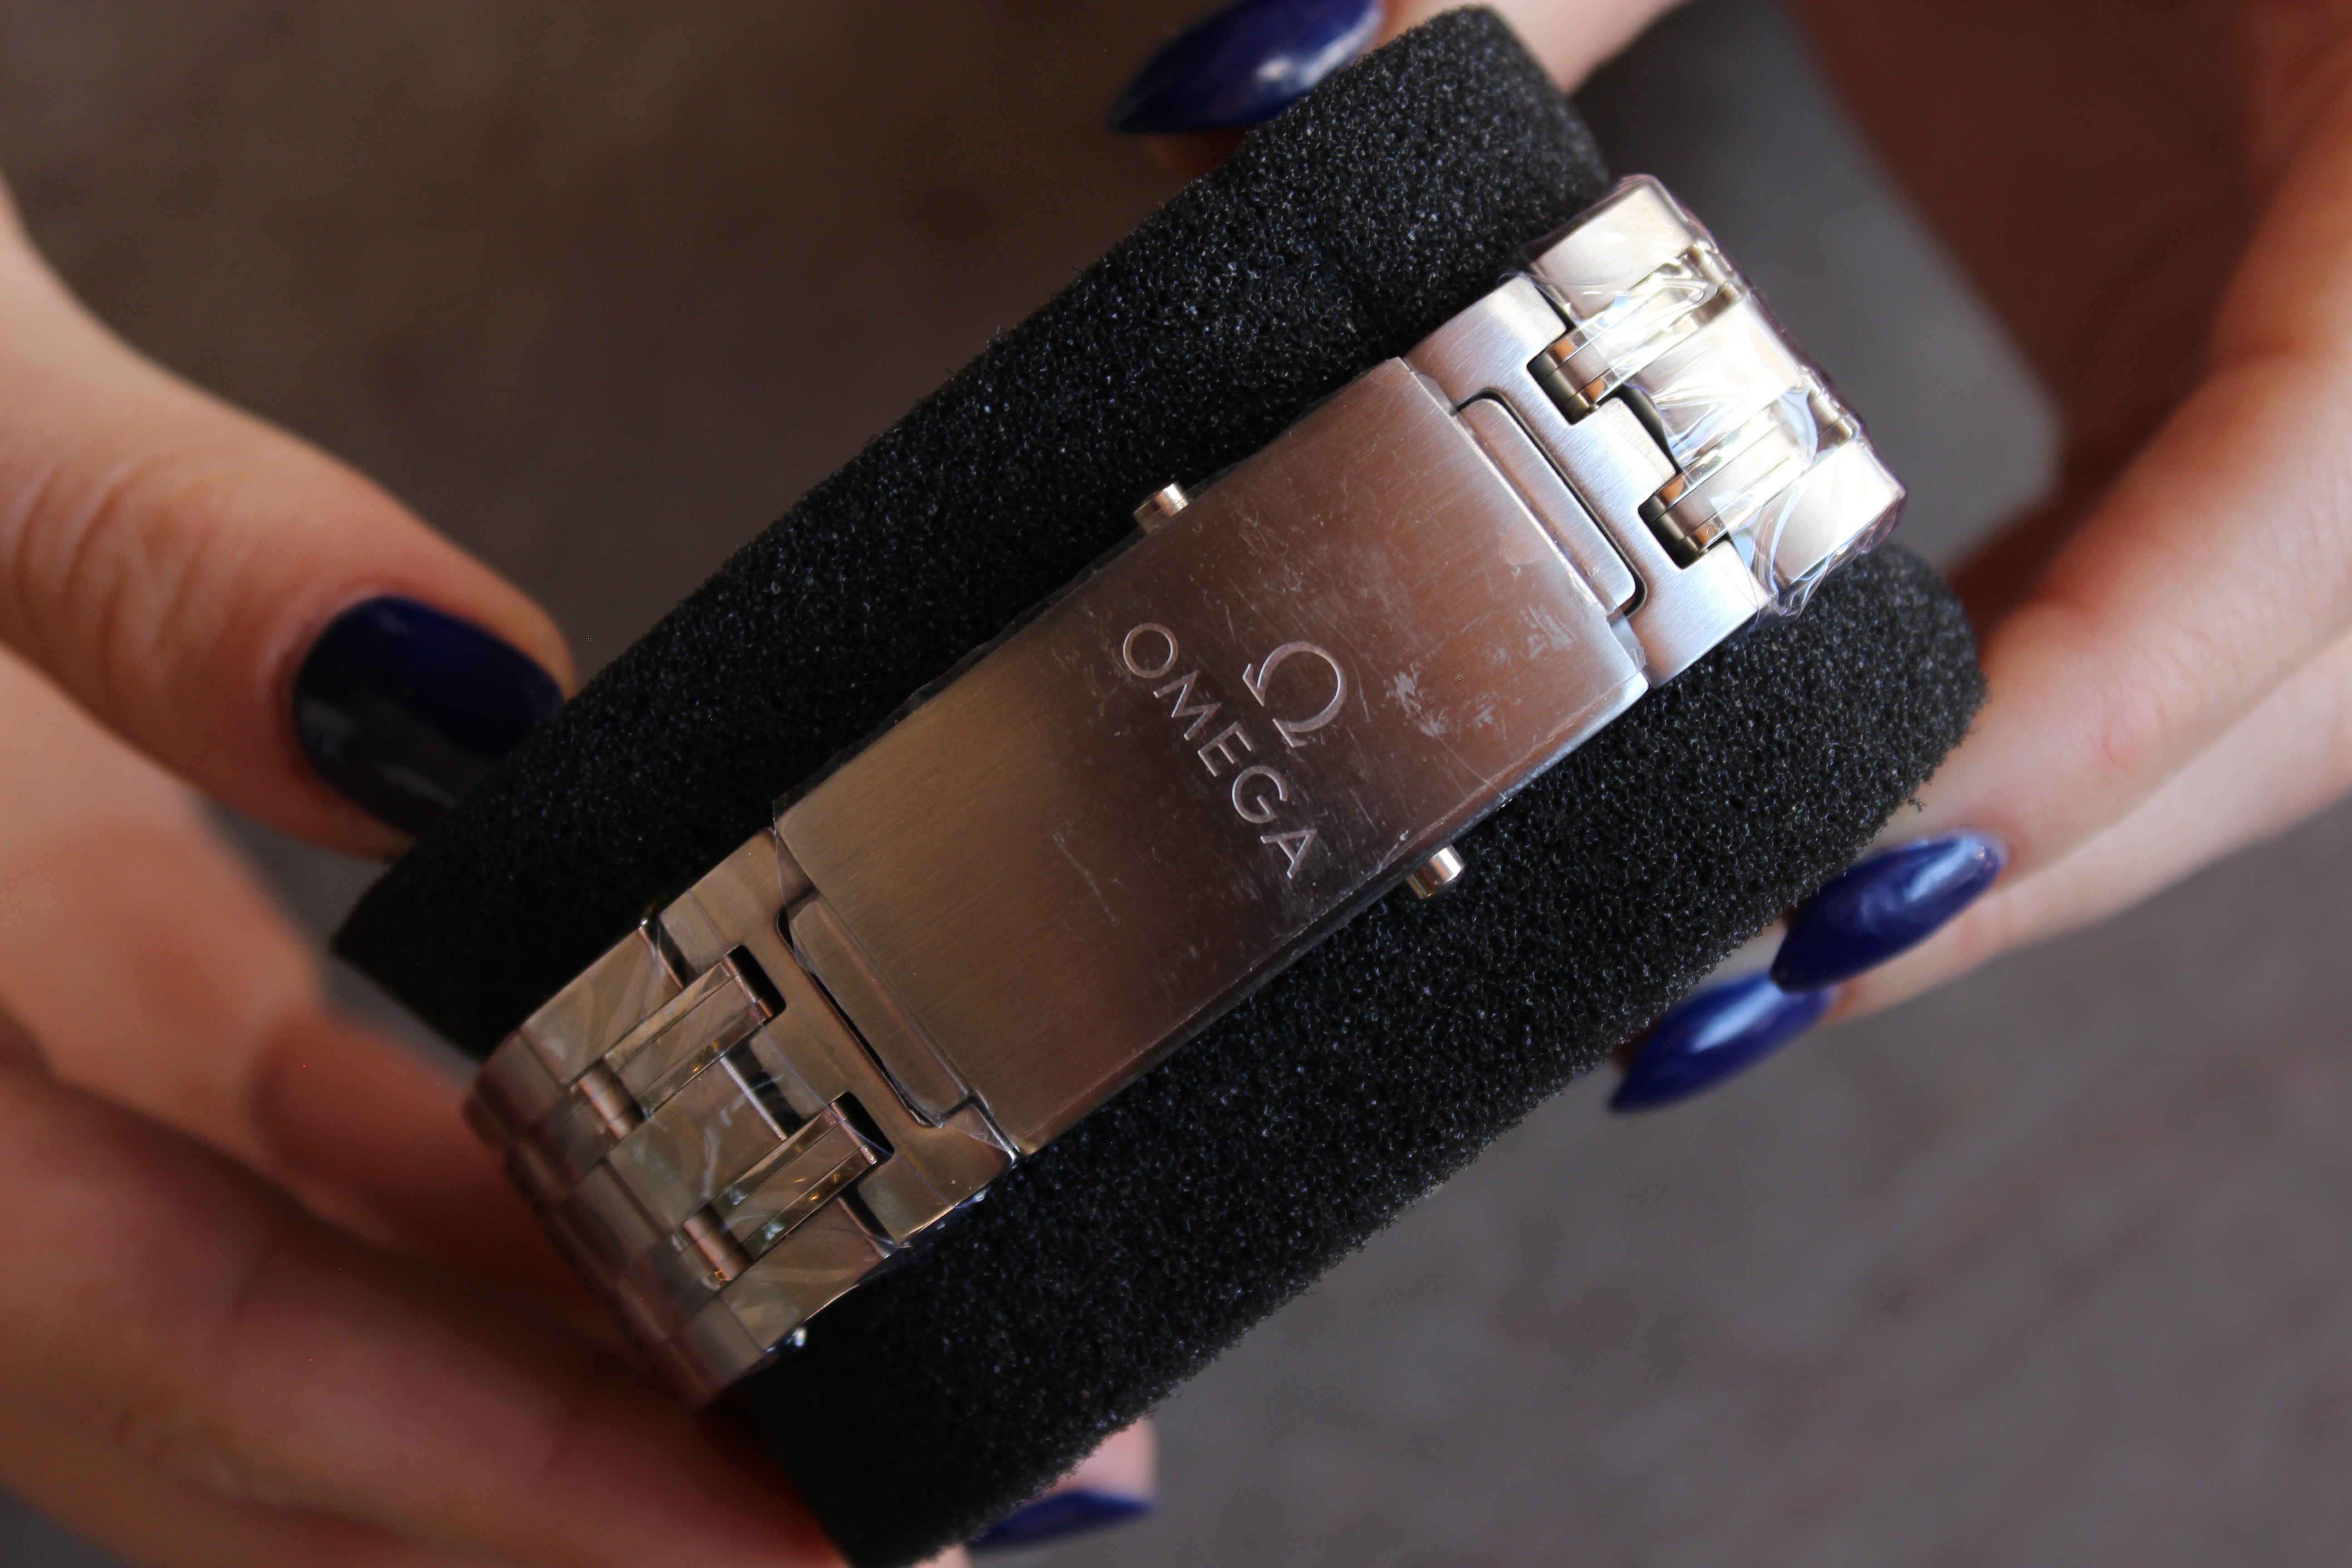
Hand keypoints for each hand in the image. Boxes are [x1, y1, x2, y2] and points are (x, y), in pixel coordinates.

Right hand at [0, 170, 858, 1564]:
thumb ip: (132, 543)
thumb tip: (445, 698)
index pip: (155, 1332)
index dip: (476, 1469)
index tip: (768, 1540)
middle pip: (207, 1396)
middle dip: (522, 1485)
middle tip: (836, 1518)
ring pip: (228, 1295)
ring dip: (501, 1351)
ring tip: (778, 1371)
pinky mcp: (33, 962)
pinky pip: (222, 1151)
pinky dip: (421, 1196)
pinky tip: (607, 1187)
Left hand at [1788, 0, 2351, 1019]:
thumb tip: (1231, 104)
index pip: (2330, 503)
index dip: (2098, 727)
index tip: (1846, 885)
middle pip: (2315, 676)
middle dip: (2040, 852)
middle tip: (1746, 983)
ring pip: (2288, 682)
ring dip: (2038, 827)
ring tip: (1773, 934)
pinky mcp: (2292, 328)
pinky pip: (2214, 582)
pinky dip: (2049, 709)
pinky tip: (1868, 771)